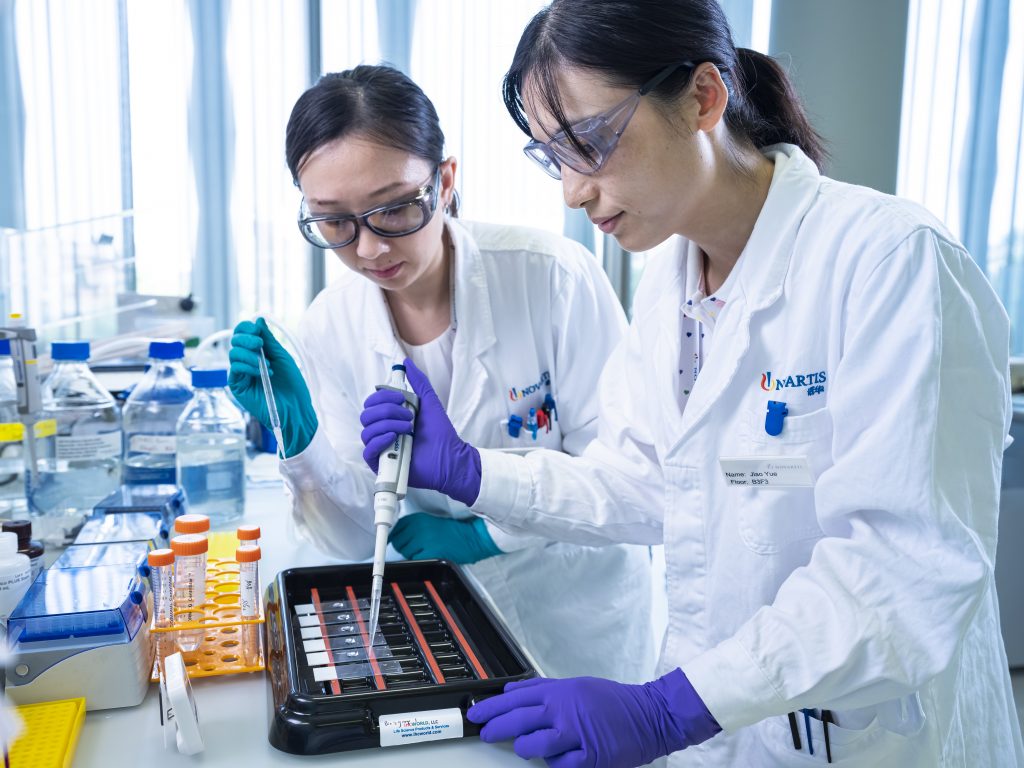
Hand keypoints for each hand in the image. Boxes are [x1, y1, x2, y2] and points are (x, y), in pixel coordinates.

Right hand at [228, 318, 317, 456]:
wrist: (295, 408)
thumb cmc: (292, 385)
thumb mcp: (282, 357)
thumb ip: (269, 340)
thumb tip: (258, 319)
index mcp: (257, 353)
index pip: (243, 334)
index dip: (246, 328)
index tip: (256, 328)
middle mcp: (246, 361)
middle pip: (235, 341)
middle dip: (246, 338)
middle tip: (259, 343)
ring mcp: (241, 374)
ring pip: (233, 354)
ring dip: (250, 355)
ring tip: (267, 365)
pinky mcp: (237, 386)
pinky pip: (234, 369)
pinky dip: (248, 366)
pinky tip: (262, 372)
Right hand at [359, 358, 481, 505]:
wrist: (450, 457)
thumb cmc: (440, 433)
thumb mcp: (429, 402)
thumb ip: (418, 382)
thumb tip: (406, 363)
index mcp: (389, 417)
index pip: (372, 403)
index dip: (383, 397)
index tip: (401, 398)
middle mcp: (382, 431)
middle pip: (366, 415)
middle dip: (387, 411)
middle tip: (409, 415)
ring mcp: (381, 448)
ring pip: (367, 431)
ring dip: (388, 425)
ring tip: (409, 429)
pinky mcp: (381, 464)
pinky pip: (368, 450)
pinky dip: (379, 441)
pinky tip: (394, 438)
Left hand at [389, 513, 501, 563]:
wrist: (472, 538)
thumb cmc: (453, 532)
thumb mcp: (429, 522)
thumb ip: (412, 527)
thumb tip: (395, 537)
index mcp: (418, 518)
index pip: (394, 530)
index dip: (394, 538)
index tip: (398, 542)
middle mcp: (420, 527)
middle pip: (398, 543)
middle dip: (404, 547)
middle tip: (417, 547)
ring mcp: (425, 539)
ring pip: (406, 553)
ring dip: (413, 555)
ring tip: (427, 550)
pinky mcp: (431, 552)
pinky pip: (416, 560)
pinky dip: (421, 561)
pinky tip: (430, 556)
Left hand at [467, 670, 720, 767]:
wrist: (650, 715)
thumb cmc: (612, 701)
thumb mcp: (576, 685)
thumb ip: (543, 689)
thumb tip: (512, 690)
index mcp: (560, 692)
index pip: (516, 698)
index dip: (492, 707)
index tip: (476, 714)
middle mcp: (563, 711)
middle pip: (518, 721)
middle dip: (496, 728)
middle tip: (484, 734)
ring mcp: (575, 735)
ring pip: (533, 745)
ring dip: (524, 748)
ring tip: (524, 747)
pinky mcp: (588, 758)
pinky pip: (559, 766)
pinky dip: (555, 765)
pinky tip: (557, 760)